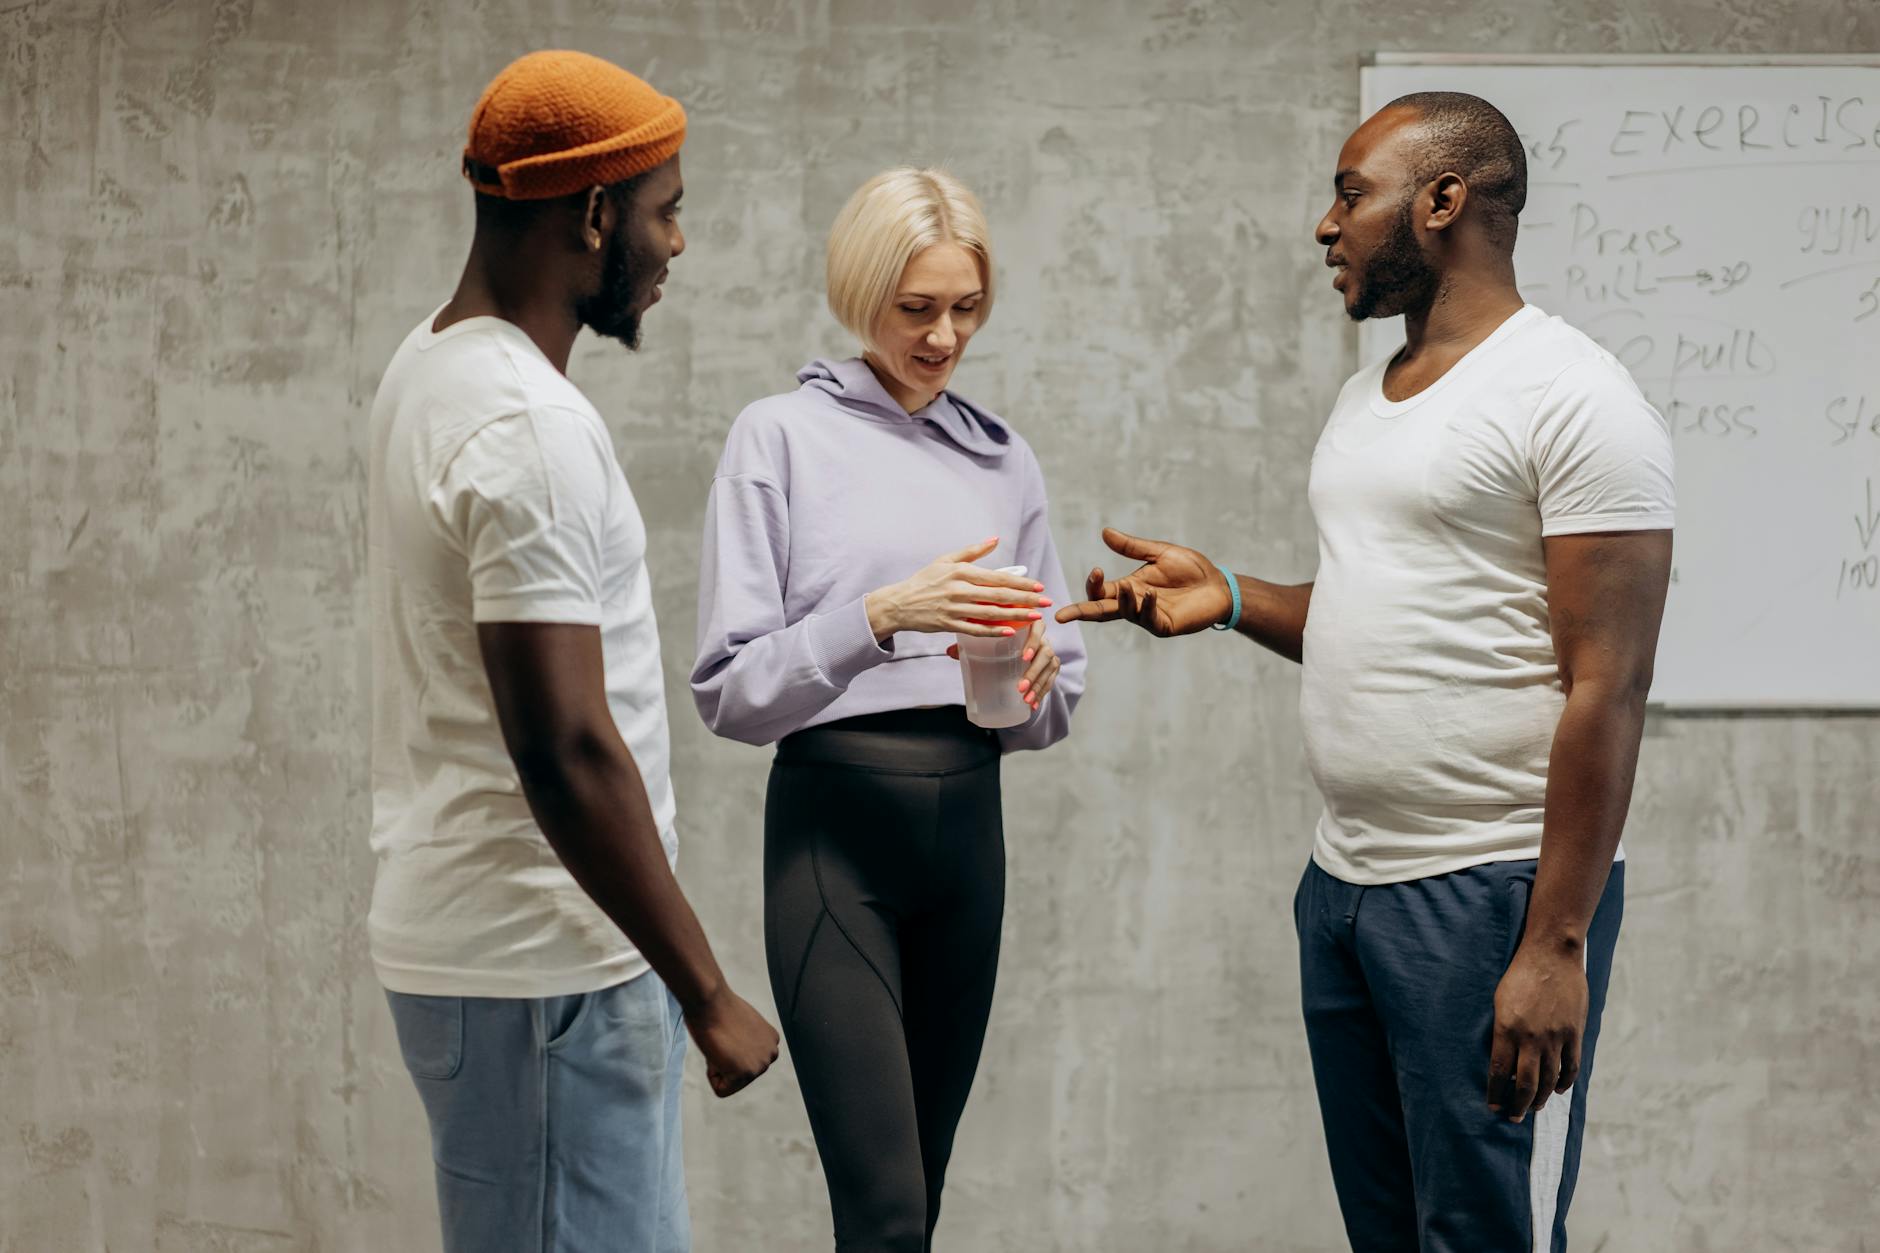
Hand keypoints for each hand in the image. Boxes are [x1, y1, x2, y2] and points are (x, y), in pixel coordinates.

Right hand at [684, 986, 779, 1097]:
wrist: (711, 1001)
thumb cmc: (718, 1008)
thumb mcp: (741, 1026)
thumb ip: (745, 1041)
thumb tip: (738, 1050)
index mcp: (771, 1041)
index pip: (744, 1062)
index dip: (728, 1050)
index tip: (728, 1032)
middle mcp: (772, 1054)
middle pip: (738, 1075)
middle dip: (724, 1060)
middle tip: (723, 1037)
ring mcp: (761, 1065)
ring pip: (729, 1083)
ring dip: (718, 1066)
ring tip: (721, 1043)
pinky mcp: (746, 1073)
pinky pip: (721, 1089)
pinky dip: (712, 1074)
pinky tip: (717, 1051)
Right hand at [864, 537, 1050, 640]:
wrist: (899, 603)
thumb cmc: (924, 580)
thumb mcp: (945, 559)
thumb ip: (972, 551)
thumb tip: (996, 540)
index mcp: (961, 572)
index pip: (997, 577)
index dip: (1020, 582)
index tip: (1038, 586)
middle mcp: (959, 590)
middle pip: (999, 595)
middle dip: (1026, 599)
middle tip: (1046, 602)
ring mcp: (955, 608)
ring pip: (991, 613)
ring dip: (1016, 615)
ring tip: (1036, 617)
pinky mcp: (949, 624)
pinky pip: (976, 629)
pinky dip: (994, 631)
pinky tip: (1011, 631)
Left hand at [946, 618, 1059, 710]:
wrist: (1019, 650)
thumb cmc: (1000, 642)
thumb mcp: (987, 642)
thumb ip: (970, 644)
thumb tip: (950, 651)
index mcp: (1028, 625)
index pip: (1037, 627)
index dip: (1033, 642)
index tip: (1023, 657)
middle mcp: (1043, 638)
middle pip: (1045, 652)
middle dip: (1034, 672)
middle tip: (1020, 687)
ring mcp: (1049, 653)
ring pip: (1049, 668)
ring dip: (1038, 685)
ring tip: (1025, 698)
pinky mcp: (1051, 667)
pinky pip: (1050, 680)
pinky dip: (1042, 693)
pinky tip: (1032, 705)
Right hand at [1053, 528, 1232, 636]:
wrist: (1219, 584)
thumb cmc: (1191, 569)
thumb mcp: (1159, 553)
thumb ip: (1132, 546)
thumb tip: (1105, 532)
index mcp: (1129, 587)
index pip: (1100, 591)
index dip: (1093, 584)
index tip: (1095, 570)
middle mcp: (1134, 603)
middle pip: (1101, 610)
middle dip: (1081, 613)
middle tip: (1061, 616)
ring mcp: (1148, 616)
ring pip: (1124, 613)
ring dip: (1122, 601)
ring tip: (1128, 588)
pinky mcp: (1164, 625)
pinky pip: (1149, 618)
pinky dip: (1147, 606)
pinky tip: (1151, 595)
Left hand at [1486, 942, 1587, 1121]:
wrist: (1552, 954)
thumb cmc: (1519, 974)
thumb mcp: (1500, 1001)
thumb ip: (1502, 1031)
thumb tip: (1502, 1061)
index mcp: (1507, 1028)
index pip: (1498, 1071)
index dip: (1495, 1092)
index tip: (1492, 1105)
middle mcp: (1531, 1037)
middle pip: (1524, 1083)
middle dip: (1517, 1105)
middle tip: (1513, 1116)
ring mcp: (1555, 1036)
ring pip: (1548, 1080)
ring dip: (1539, 1098)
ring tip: (1532, 1107)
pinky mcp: (1574, 1033)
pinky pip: (1570, 1066)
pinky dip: (1563, 1082)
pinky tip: (1556, 1089)